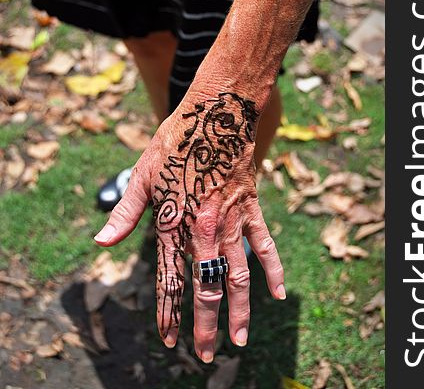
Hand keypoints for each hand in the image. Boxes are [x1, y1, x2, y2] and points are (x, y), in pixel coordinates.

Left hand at [94, 91, 285, 361]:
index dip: (169, 310)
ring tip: (240, 340)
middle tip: (205, 354)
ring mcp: (230, 218)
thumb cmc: (174, 142)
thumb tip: (100, 242)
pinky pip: (264, 244)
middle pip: (204, 283)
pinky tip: (280, 294)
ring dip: (239, 309)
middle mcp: (202, 226)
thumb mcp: (143, 174)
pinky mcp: (250, 208)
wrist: (215, 113)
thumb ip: (125, 213)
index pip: (170, 276)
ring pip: (236, 272)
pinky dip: (273, 268)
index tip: (170, 339)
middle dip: (204, 322)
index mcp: (173, 220)